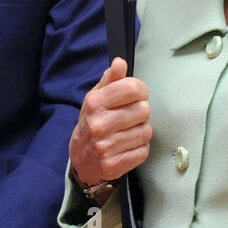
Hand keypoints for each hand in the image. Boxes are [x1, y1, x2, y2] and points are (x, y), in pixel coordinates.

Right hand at [69, 57, 151, 187]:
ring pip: (146, 132)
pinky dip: (139, 149)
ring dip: (140, 132)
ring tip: (127, 133)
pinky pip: (144, 151)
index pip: (133, 88)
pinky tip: (127, 147)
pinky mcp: (114, 164)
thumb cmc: (93, 123)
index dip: (141, 90)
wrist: (81, 158)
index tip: (137, 95)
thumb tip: (120, 62)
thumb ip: (110, 79)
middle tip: (129, 118)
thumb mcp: (96, 98)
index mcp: (95, 103)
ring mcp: (105, 146)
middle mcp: (99, 124)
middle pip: (144, 110)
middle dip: (140, 113)